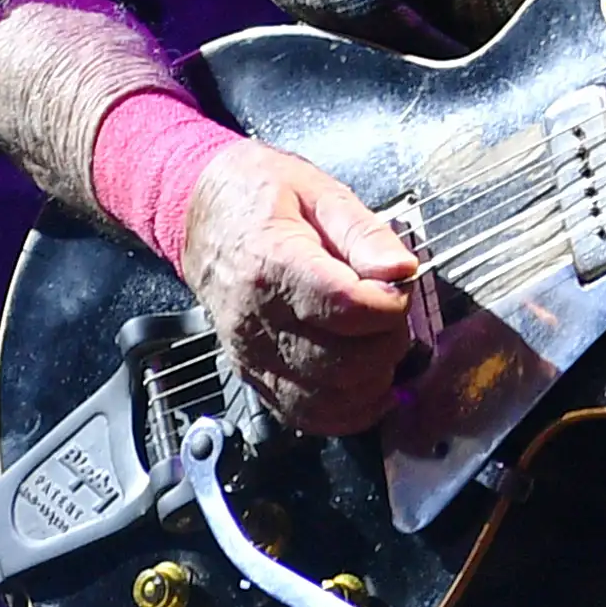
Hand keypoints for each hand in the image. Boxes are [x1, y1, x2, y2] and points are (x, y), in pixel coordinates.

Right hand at [178, 141, 421, 436]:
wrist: (202, 214)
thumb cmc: (260, 198)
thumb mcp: (320, 193)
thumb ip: (365, 234)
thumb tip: (403, 271)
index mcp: (274, 264)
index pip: (346, 308)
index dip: (390, 304)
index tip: (401, 287)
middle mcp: (256, 318)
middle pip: (342, 362)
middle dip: (388, 342)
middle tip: (394, 314)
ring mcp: (251, 353)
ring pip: (327, 397)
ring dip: (372, 380)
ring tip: (382, 344)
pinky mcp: (252, 374)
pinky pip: (303, 414)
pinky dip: (345, 411)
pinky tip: (368, 386)